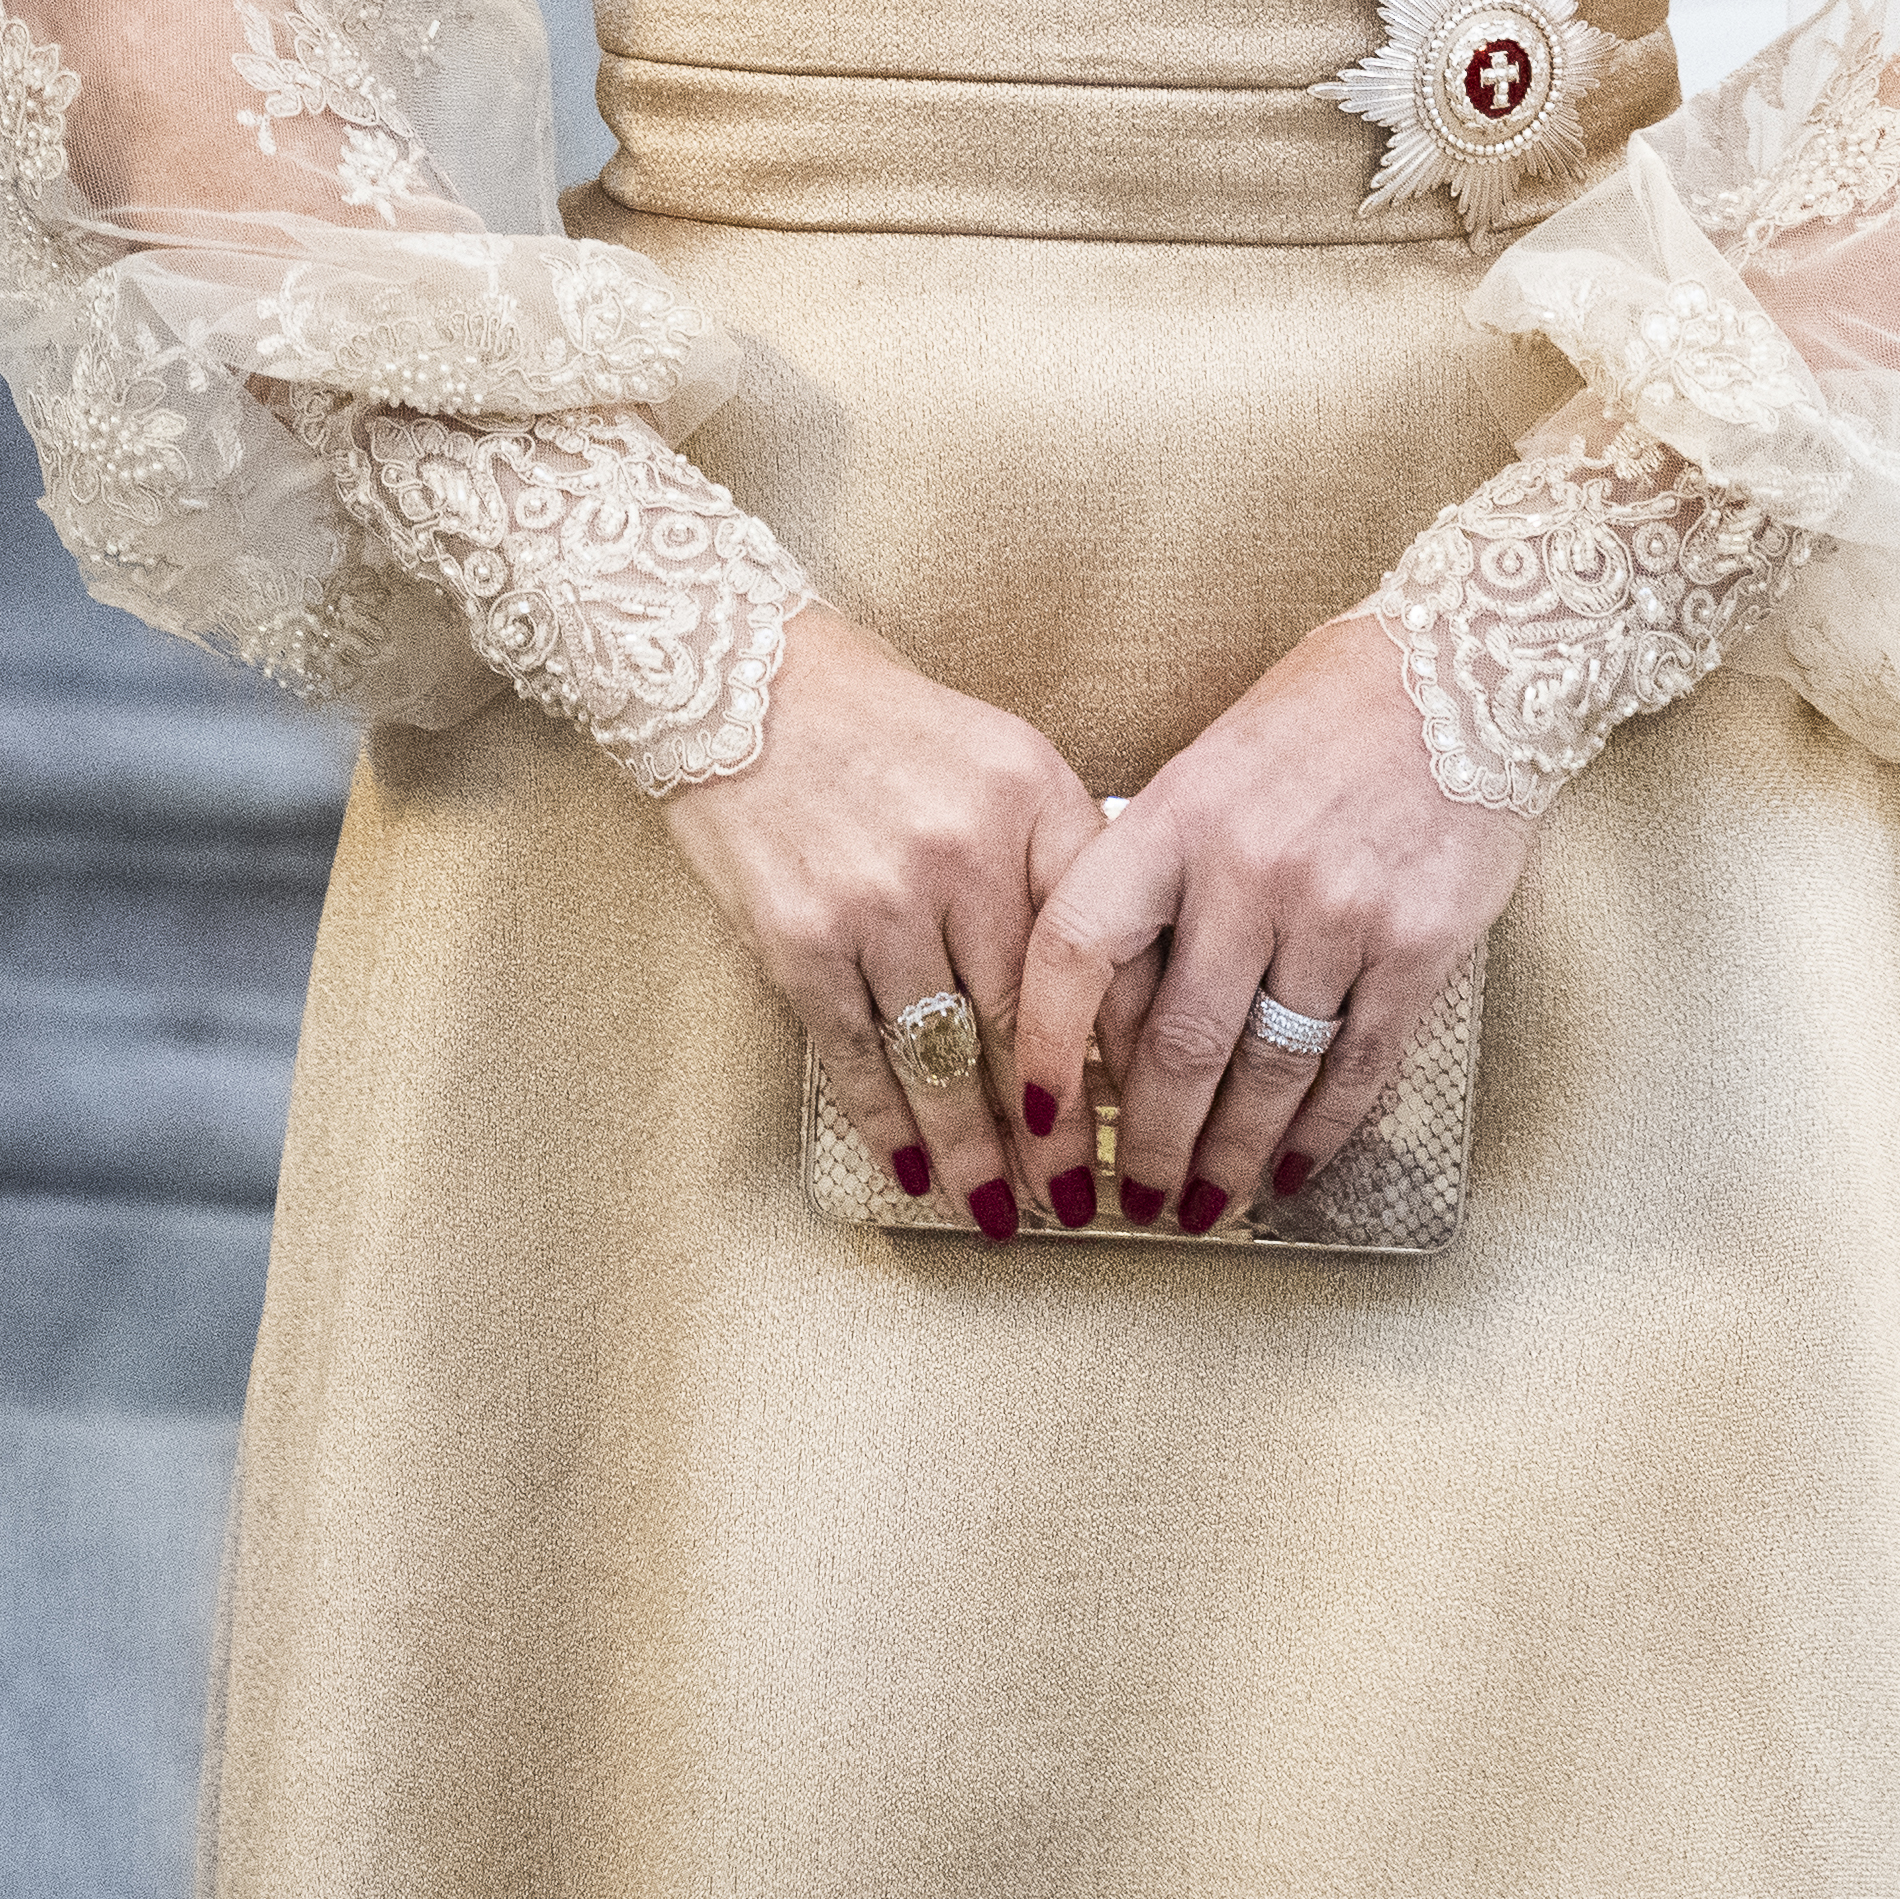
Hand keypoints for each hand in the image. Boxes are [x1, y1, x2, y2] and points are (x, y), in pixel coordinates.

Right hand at [658, 602, 1104, 1239]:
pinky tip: (916, 1175)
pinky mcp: (800, 939)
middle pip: (1028, 1021)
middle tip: (1085, 1201)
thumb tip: (1117, 988)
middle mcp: (961, 852)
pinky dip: (888, 1126)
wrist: (747, 683)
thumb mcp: (1006, 758)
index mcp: (1029, 800)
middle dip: (1059, 1129)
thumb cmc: (890, 728)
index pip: (1102, 946)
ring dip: (976, 1153)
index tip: (1152, 1115)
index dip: (1130, 1048)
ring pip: (943, 1057)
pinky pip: (856, 1056)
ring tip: (1005, 1216)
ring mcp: (876, 900)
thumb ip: (1061, 858)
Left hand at [1009, 610, 1531, 1236]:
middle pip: (1178, 1044)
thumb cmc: (1325, 714)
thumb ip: (1160, 871)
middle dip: (1148, 1143)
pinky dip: (1324, 1131)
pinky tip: (1296, 1169)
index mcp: (1178, 814)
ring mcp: (1340, 910)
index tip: (1034, 1122)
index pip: (1077, 951)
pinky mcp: (1421, 943)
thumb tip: (1110, 1004)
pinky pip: (1360, 1064)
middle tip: (1133, 1202)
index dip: (1045, 1049)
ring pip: (1270, 1072)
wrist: (1471, 667)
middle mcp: (1251, 868)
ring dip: (1232, 1156)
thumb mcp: (1212, 763)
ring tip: (1206, 1206)